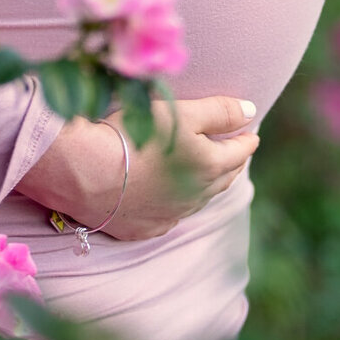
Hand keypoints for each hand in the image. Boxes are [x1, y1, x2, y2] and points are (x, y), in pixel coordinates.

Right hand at [17, 95, 258, 241]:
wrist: (87, 174)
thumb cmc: (137, 136)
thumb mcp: (182, 113)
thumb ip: (220, 112)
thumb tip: (252, 112)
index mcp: (209, 168)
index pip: (239, 152)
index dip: (246, 139)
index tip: (252, 132)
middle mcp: (195, 198)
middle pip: (223, 179)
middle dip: (233, 163)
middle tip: (237, 151)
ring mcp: (170, 216)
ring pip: (200, 199)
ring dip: (209, 184)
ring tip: (211, 171)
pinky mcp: (145, 227)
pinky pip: (172, 215)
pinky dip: (180, 202)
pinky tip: (175, 196)